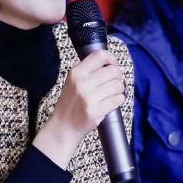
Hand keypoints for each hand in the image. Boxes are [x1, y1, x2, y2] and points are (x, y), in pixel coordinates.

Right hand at [33, 50, 124, 167]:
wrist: (63, 126)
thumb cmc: (71, 103)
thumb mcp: (73, 81)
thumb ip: (89, 71)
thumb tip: (113, 65)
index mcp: (76, 72)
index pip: (99, 56)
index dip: (111, 59)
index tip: (113, 65)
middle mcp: (82, 83)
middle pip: (113, 71)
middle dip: (118, 76)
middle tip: (115, 82)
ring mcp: (89, 97)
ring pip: (118, 85)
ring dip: (119, 89)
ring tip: (112, 94)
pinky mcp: (96, 111)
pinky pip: (118, 99)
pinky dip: (118, 100)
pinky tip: (111, 102)